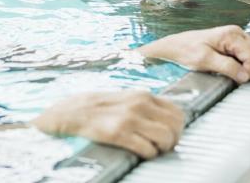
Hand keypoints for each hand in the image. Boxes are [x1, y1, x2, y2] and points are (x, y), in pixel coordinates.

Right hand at [32, 91, 183, 158]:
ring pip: (165, 137)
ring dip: (162, 148)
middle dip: (174, 140)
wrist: (71, 112)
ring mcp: (129, 118)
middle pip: (176, 125)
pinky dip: (148, 154)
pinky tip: (140, 153)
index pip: (178, 112)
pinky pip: (147, 148)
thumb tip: (167, 119)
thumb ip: (146, 105)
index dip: (178, 128)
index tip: (170, 136)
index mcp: (143, 95)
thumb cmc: (100, 108)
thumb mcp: (126, 98)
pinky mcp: (118, 133)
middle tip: (163, 147)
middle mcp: (140, 104)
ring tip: (152, 150)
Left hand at [136, 25, 249, 83]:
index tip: (240, 79)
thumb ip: (226, 67)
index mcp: (231, 35)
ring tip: (240, 74)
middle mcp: (238, 33)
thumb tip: (245, 76)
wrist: (176, 46)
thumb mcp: (204, 60)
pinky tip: (239, 68)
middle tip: (240, 78)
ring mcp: (238, 37)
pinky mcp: (237, 43)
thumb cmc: (187, 51)